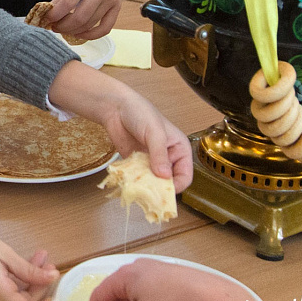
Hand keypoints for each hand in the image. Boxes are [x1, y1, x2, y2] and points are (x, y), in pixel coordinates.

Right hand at [0, 206, 58, 300]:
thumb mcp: (6, 253)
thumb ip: (30, 270)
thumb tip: (52, 277)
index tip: (55, 289)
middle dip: (40, 285)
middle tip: (48, 263)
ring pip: (17, 298)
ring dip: (31, 280)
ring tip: (40, 258)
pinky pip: (8, 293)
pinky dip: (20, 281)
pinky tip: (27, 263)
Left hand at [48, 0, 121, 40]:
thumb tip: (51, 14)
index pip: (68, 3)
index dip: (55, 14)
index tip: (47, 18)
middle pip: (80, 17)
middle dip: (63, 26)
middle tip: (54, 26)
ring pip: (91, 24)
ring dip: (74, 31)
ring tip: (64, 28)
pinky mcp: (118, 5)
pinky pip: (106, 27)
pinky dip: (93, 35)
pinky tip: (80, 33)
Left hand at [48, 62, 192, 191]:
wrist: (116, 108)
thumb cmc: (140, 113)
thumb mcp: (154, 132)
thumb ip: (159, 155)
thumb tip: (164, 176)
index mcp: (179, 149)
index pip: (185, 175)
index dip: (177, 185)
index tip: (165, 191)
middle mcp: (168, 158)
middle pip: (169, 182)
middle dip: (160, 188)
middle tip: (150, 192)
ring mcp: (151, 162)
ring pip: (153, 183)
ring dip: (146, 186)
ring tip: (138, 185)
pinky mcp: (137, 164)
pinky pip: (139, 179)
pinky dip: (135, 182)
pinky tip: (129, 180)